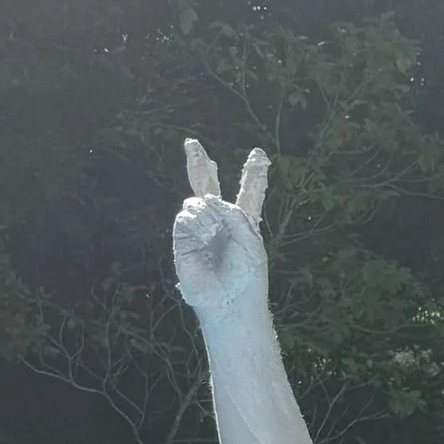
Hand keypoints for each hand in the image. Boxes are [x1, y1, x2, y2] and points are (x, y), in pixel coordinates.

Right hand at [171, 139, 270, 321]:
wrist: (229, 299)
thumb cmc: (247, 274)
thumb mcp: (250, 239)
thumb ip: (233, 213)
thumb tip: (206, 198)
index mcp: (243, 223)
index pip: (249, 194)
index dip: (253, 176)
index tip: (259, 156)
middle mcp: (219, 221)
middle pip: (208, 185)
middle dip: (200, 163)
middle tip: (192, 144)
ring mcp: (199, 228)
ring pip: (199, 200)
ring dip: (209, 215)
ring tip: (214, 234)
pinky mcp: (183, 237)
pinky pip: (187, 216)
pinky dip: (197, 224)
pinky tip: (203, 237)